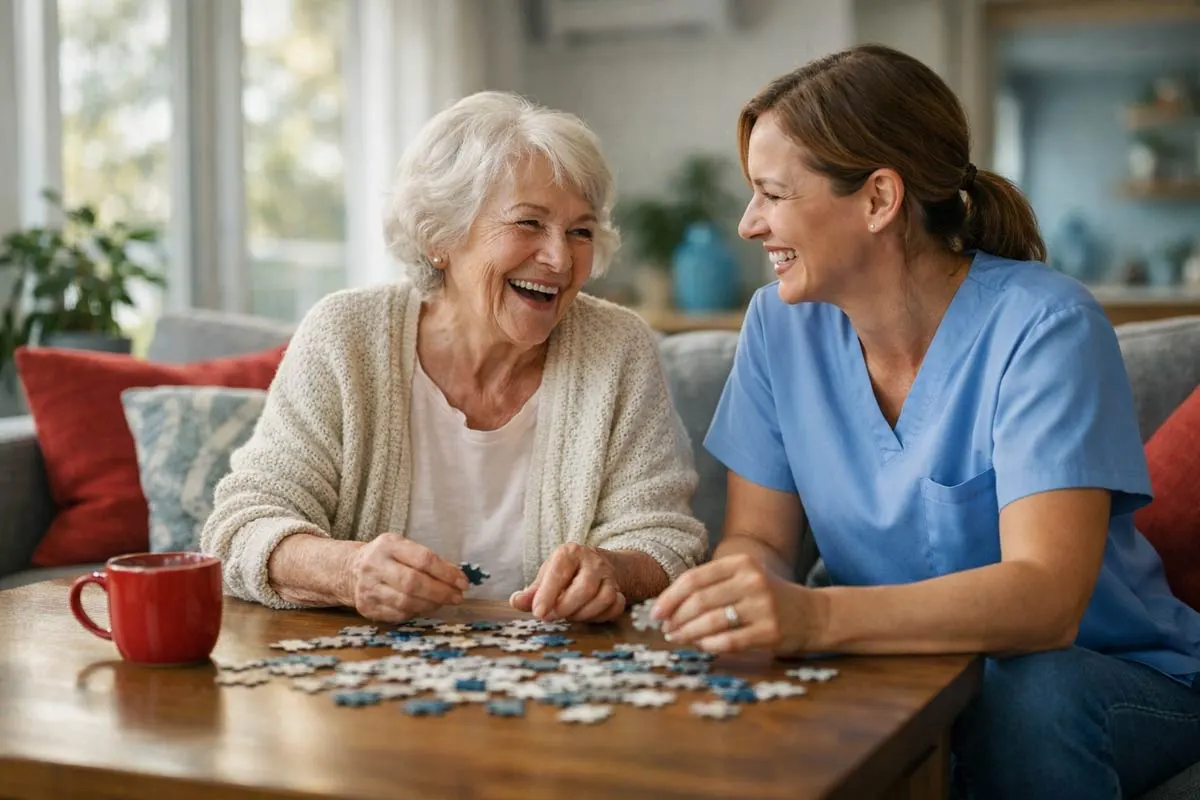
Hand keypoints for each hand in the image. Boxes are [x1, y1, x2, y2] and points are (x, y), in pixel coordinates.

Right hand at [343, 533, 467, 621]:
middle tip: (457, 597)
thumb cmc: (386, 558)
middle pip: (413, 582)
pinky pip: (398, 615)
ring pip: (406, 602)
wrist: (349, 571)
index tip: (463, 582)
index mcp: (388, 545)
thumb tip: (457, 576)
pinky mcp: (367, 608)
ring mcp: (368, 588)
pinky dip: (416, 613)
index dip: (446, 572)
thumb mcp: (403, 548)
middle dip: (440, 592)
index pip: (423, 559)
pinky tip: (425, 607)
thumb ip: (428, 560)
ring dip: (431, 605)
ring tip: (443, 602)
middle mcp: (375, 566)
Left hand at [509, 543, 624, 622]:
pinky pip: (615, 607)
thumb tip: (516, 601)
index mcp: (570, 553)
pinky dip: (600, 616)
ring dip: (582, 614)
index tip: (538, 612)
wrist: (597, 566)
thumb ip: (531, 592)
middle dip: (566, 607)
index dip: (548, 594)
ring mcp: (609, 576)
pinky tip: (587, 616)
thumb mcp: (546, 577)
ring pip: (603, 598)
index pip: (559, 573)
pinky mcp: (619, 590)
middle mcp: (593, 561)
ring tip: (568, 615)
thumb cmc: (565, 573)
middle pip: (584, 588)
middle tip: (551, 617)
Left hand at [650, 554, 821, 654]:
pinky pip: (729, 641)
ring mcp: (762, 606)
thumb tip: (668, 605)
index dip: (670, 597)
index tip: (656, 613)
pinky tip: (701, 646)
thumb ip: (711, 585)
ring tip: (677, 638)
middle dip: (676, 618)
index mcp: (741, 563)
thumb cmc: (768, 597)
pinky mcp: (770, 632)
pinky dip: (709, 644)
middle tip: (665, 630)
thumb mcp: (743, 579)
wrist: (813, 615)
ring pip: (711, 621)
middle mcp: (752, 581)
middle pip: (699, 601)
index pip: (694, 578)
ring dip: (687, 633)